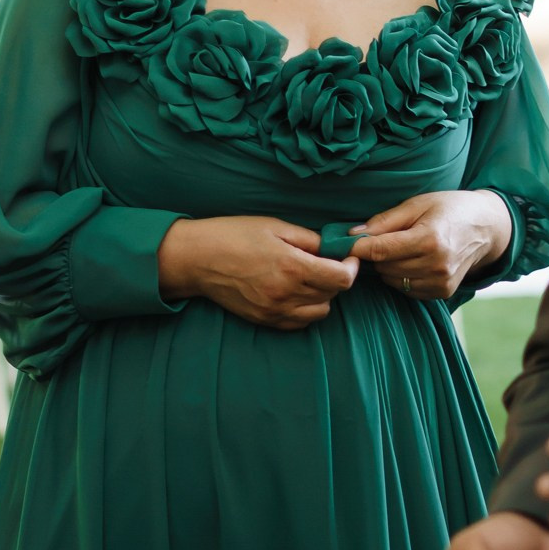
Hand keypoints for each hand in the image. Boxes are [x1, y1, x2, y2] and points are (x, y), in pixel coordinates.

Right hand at [157, 215, 356, 329]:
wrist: (197, 258)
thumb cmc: (234, 235)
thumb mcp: (275, 226)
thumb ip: (309, 239)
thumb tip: (332, 248)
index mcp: (292, 266)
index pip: (341, 278)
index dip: (351, 267)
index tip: (348, 258)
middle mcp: (286, 294)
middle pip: (332, 294)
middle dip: (337, 278)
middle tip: (327, 262)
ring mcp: (274, 311)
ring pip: (319, 312)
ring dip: (323, 296)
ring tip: (311, 278)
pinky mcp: (264, 320)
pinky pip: (299, 323)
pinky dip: (305, 310)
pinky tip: (297, 293)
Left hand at [350, 190, 511, 300]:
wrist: (486, 227)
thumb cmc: (449, 209)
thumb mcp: (417, 204)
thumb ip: (384, 221)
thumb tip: (351, 235)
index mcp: (430, 239)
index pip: (381, 250)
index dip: (358, 248)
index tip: (347, 243)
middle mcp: (437, 264)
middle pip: (385, 267)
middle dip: (377, 254)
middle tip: (382, 239)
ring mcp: (441, 282)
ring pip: (393, 280)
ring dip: (389, 267)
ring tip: (402, 248)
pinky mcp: (443, 292)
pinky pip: (407, 289)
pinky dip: (403, 277)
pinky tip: (414, 261)